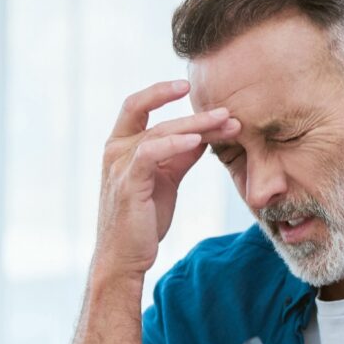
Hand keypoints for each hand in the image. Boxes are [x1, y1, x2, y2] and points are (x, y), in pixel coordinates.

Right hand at [94, 80, 240, 277]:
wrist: (125, 257)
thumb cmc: (143, 220)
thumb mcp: (166, 180)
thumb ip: (180, 156)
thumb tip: (203, 135)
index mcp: (121, 146)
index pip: (138, 105)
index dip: (161, 91)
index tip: (188, 85)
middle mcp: (115, 150)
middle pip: (156, 117)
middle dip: (195, 113)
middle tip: (227, 111)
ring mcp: (119, 166)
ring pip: (159, 132)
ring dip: (196, 126)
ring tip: (225, 123)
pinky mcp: (128, 183)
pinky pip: (151, 153)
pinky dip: (175, 144)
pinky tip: (198, 141)